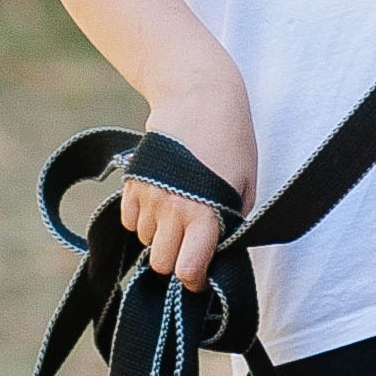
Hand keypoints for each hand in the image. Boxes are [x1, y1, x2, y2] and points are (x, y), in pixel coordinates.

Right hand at [119, 52, 257, 293]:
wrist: (198, 94)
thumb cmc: (231, 140)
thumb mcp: (245, 186)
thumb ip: (232, 224)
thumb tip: (219, 252)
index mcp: (203, 213)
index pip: (187, 271)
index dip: (195, 281)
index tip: (202, 276)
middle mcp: (170, 209)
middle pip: (160, 263)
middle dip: (176, 261)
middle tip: (192, 244)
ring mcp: (146, 196)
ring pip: (144, 241)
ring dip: (160, 236)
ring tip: (181, 211)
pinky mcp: (131, 183)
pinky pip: (130, 221)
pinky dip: (143, 219)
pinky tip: (164, 199)